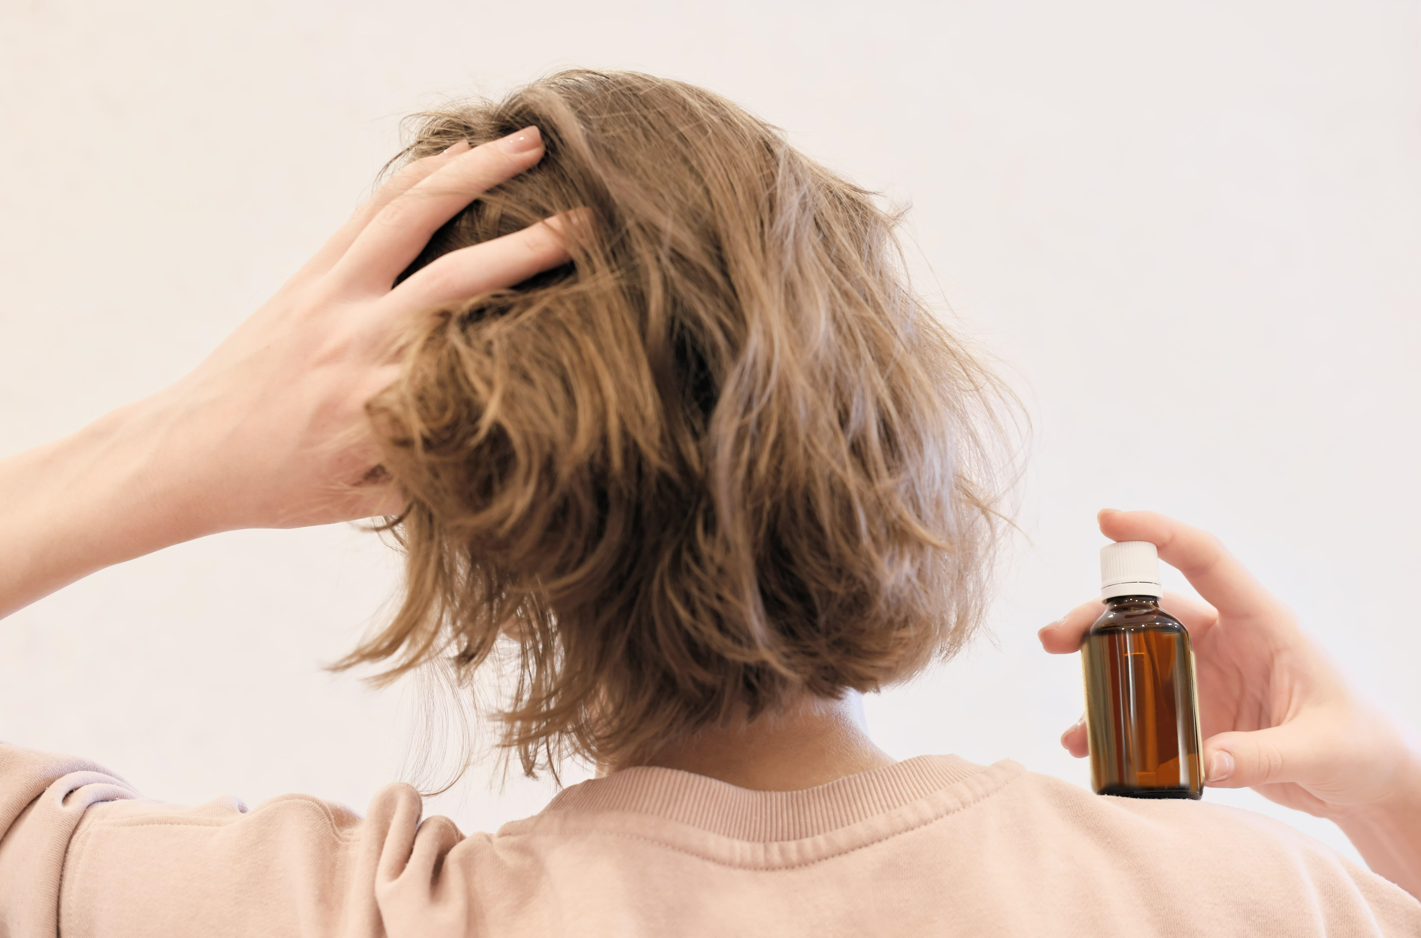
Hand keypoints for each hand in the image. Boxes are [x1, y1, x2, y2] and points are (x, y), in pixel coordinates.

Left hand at [146, 125, 573, 532]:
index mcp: (381, 405)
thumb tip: (513, 448)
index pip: (479, 361)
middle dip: (530, 247)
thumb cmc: (282, 486)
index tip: (598, 319)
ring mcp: (332, 295)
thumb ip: (437, 470)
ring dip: (475, 173)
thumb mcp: (368, 498)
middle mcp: (358, 339)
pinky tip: (461, 152)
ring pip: (411, 217)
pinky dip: (418, 176)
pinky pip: (371, 211)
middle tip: (589, 224)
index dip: (541, 335)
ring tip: (531, 143)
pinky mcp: (312, 273)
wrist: (188, 453)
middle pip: (459, 278)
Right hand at [1039, 510, 1419, 819]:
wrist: (1371, 786)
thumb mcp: (1319, 750)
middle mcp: (1229, 639)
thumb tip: (1198, 763)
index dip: (1157, 532)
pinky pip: (1144, 709)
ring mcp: (1209, 675)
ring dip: (1097, 674)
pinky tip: (1092, 747)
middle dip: (1097, 617)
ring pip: (1137, 657)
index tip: (1107, 521)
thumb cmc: (1363, 750)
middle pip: (1151, 609)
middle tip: (1056, 640)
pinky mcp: (1199, 713)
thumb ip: (1258, 756)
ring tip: (1075, 722)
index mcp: (1265, 622)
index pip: (1205, 559)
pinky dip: (1114, 725)